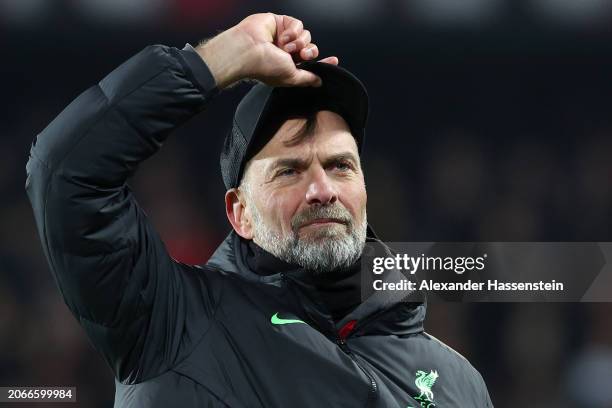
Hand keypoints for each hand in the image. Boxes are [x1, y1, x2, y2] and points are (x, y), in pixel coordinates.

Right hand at [196, 13, 337, 88]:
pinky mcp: (281, 23)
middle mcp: (287, 52)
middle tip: (302, 55)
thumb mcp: (291, 77)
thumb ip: (307, 79)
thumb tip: (319, 82)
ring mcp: (284, 37)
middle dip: (310, 52)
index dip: (323, 62)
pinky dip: (293, 31)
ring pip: (306, 36)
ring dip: (299, 42)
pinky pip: (298, 24)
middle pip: (311, 48)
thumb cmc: (264, 66)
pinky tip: (283, 37)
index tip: (334, 61)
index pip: (311, 64)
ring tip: (285, 47)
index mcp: (289, 66)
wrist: (249, 50)